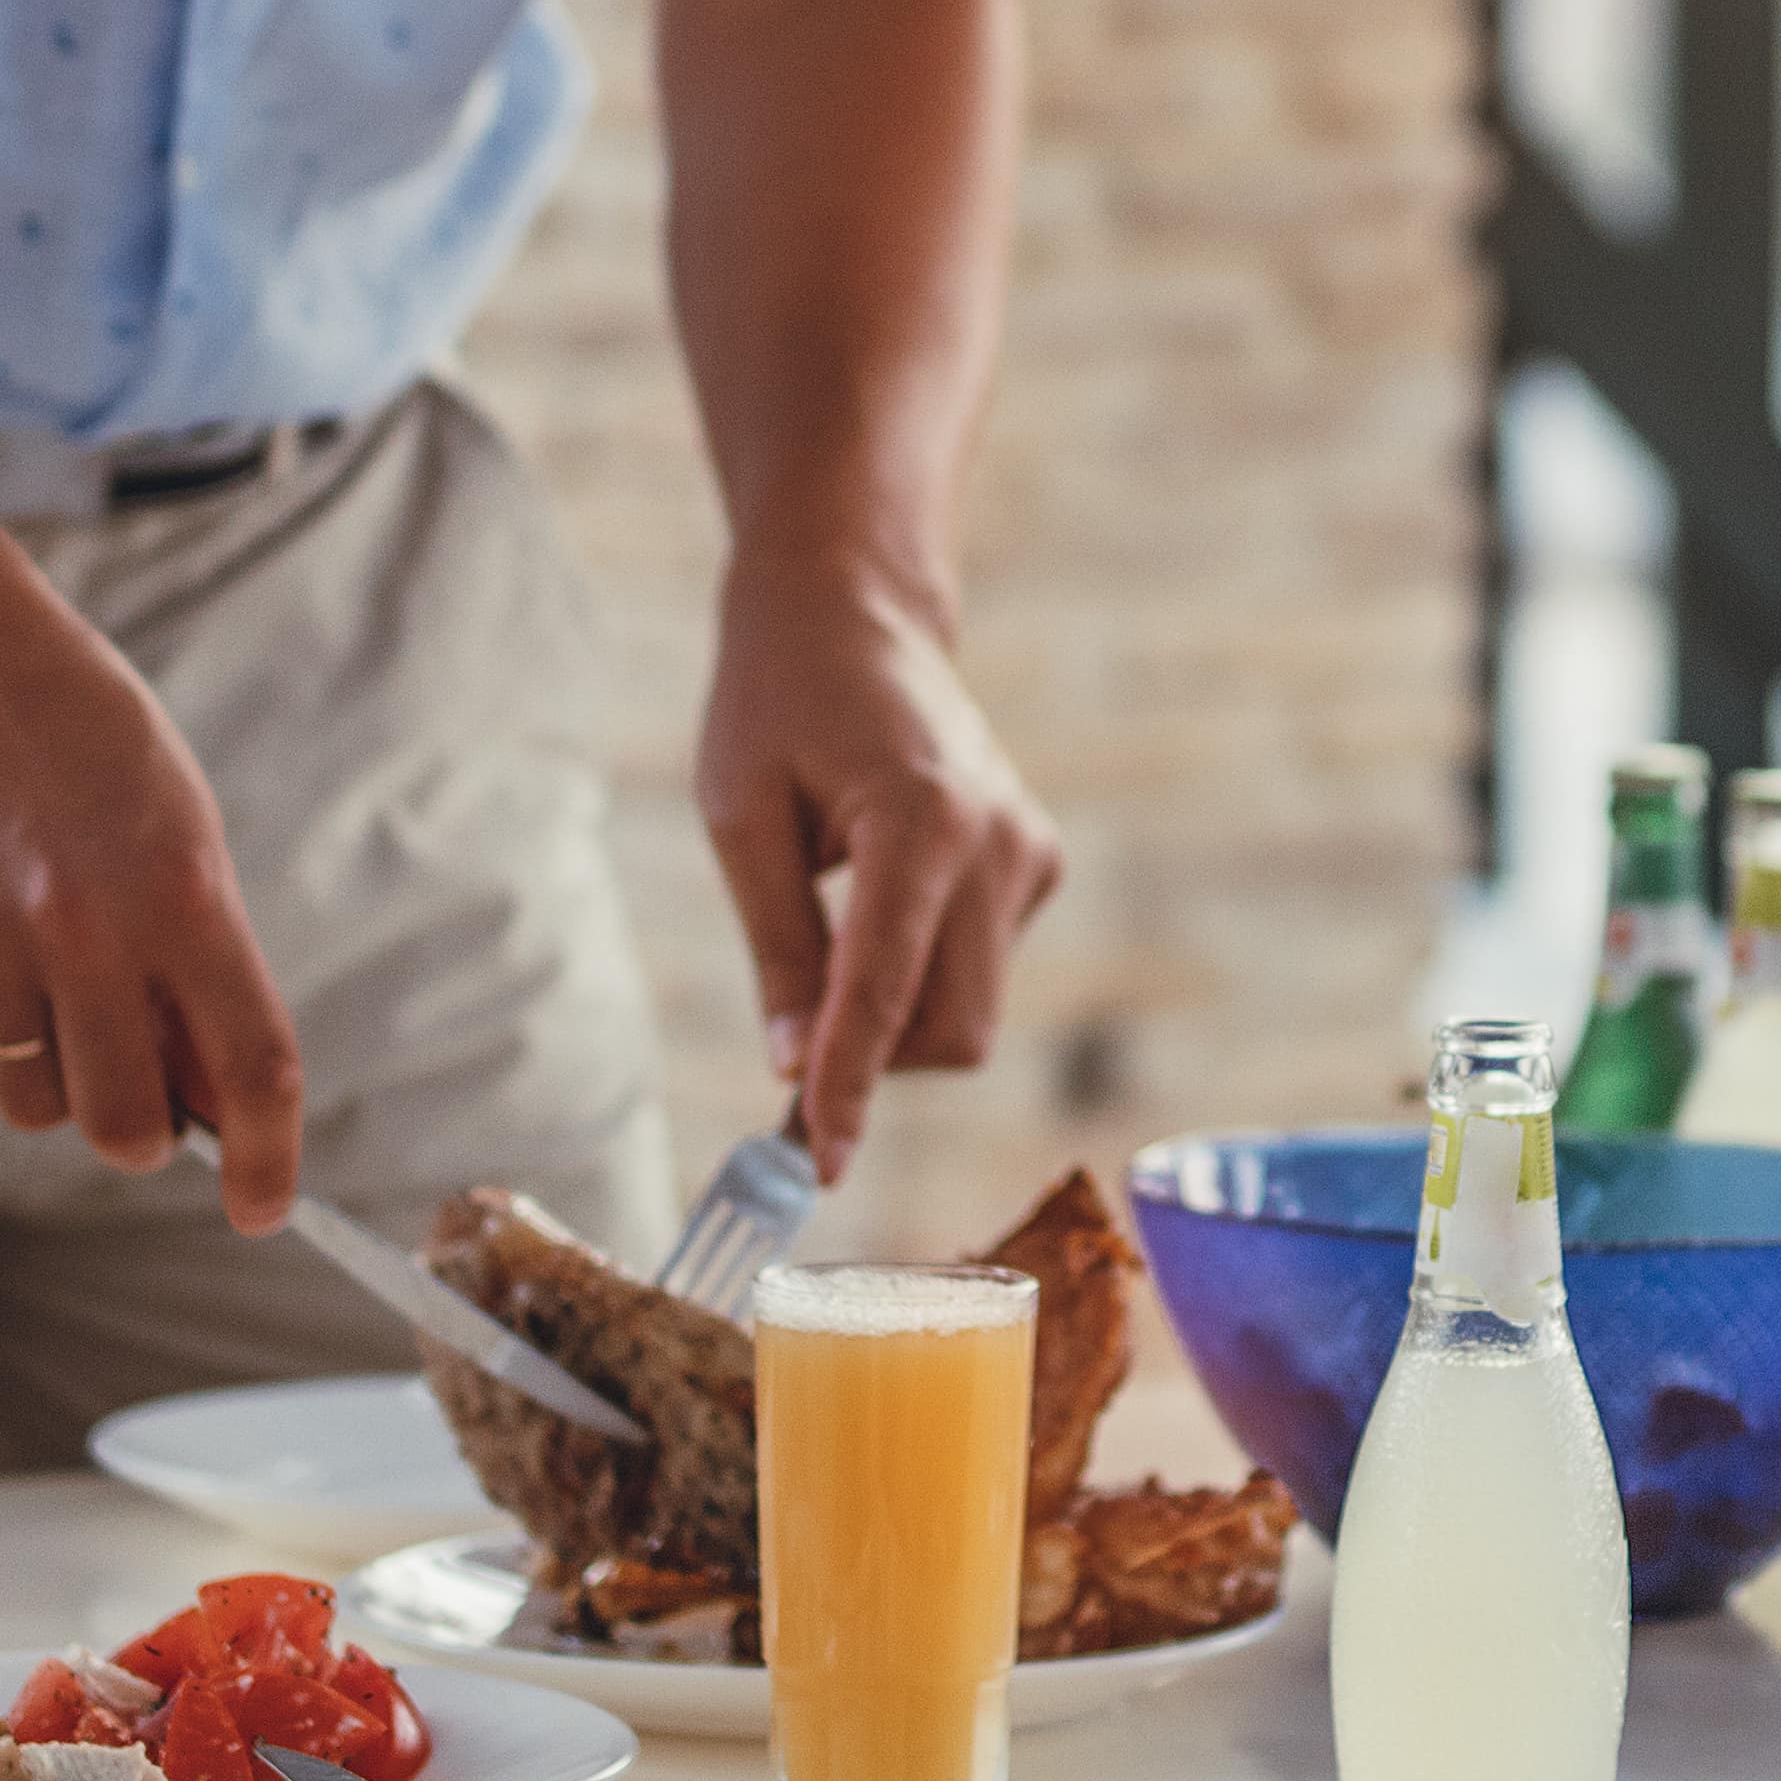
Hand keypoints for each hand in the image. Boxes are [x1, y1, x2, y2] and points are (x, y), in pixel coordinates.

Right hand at [0, 561, 307, 1220]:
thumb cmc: (86, 751)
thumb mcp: (181, 833)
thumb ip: (201, 969)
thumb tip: (210, 1110)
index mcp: (185, 893)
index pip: (252, 1066)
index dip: (265, 1159)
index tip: (261, 1209)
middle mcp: (89, 927)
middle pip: (126, 1125)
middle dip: (139, 1133)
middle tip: (133, 1089)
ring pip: (32, 1106)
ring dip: (48, 1076)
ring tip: (42, 976)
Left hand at [696, 565, 1066, 1175]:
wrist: (856, 613)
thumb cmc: (780, 699)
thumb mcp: (742, 817)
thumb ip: (778, 949)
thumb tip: (793, 1069)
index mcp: (924, 821)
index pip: (883, 993)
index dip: (846, 1090)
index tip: (817, 1166)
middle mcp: (1000, 842)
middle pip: (952, 1030)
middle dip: (874, 1063)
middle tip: (790, 1054)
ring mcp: (1031, 854)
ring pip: (969, 1012)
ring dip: (893, 1022)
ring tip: (822, 944)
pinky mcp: (1037, 863)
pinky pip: (977, 969)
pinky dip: (920, 977)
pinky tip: (876, 904)